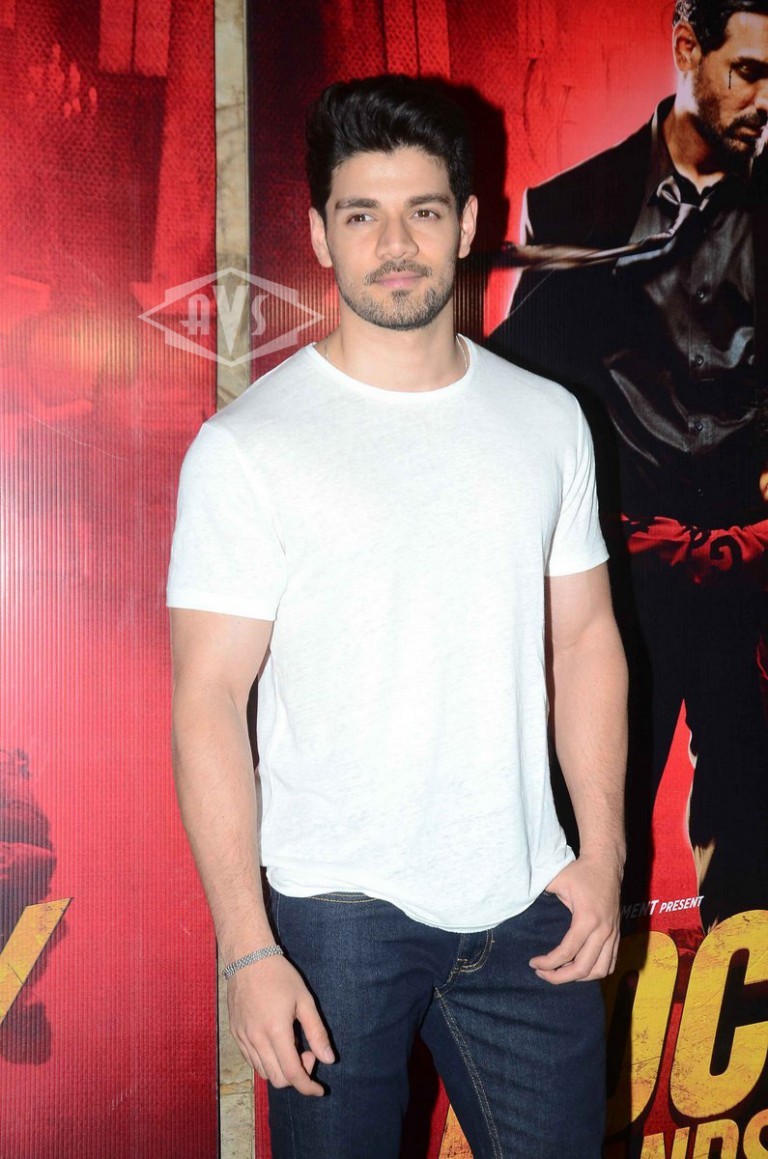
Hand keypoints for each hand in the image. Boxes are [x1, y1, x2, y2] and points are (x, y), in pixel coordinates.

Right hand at [226, 954, 334, 1095]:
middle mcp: (256, 1040)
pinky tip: (276, 1043)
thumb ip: (317, 1032)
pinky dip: (267, 1062)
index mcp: (276, 1031)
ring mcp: (243, 1038)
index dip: (308, 1087)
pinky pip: (251, 1061)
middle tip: (308, 1052)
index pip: (292, 1074)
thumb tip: (329, 1060)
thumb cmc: (280, 976)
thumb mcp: (304, 1000)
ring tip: (292, 1044)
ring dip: (281, 1069)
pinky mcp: (235, 1034)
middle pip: (277, 1079)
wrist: (247, 958)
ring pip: (263, 1072)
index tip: (320, 1090)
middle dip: (297, 1076)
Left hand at [529, 856, 620, 983]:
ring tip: (560, 973)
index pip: (567, 952)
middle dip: (560, 977)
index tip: (533, 963)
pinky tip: (579, 969)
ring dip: (579, 978)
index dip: (548, 963)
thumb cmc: (579, 872)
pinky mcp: (617, 935)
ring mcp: (613, 934)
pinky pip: (610, 963)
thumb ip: (540, 892)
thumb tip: (520, 902)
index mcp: (587, 918)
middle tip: (542, 974)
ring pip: (600, 971)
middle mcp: (603, 930)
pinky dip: (595, 972)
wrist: (606, 864)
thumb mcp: (557, 880)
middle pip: (583, 968)